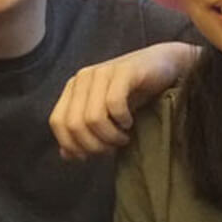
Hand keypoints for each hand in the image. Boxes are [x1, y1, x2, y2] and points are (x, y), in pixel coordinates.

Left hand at [49, 42, 198, 160]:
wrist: (164, 66)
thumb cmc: (133, 93)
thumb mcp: (105, 116)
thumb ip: (83, 133)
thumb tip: (66, 155)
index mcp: (72, 88)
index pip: (57, 122)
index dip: (71, 144)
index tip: (91, 156)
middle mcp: (82, 78)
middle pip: (74, 124)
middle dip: (94, 145)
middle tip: (113, 147)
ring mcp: (102, 72)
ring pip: (93, 118)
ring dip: (110, 136)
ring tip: (123, 137)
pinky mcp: (123, 71)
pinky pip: (114, 104)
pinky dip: (122, 120)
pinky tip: (129, 122)